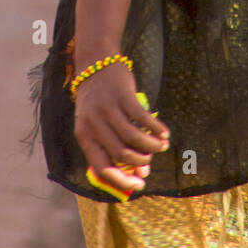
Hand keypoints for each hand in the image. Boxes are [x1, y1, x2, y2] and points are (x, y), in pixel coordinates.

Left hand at [74, 61, 170, 196]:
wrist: (96, 63)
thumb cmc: (98, 100)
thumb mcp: (96, 124)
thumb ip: (113, 146)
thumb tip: (141, 171)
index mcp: (83, 135)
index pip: (101, 168)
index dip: (122, 180)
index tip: (140, 185)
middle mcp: (93, 123)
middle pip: (121, 154)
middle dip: (140, 161)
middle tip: (150, 160)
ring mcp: (108, 109)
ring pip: (133, 138)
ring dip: (151, 146)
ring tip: (161, 146)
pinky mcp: (123, 96)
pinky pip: (143, 119)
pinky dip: (156, 128)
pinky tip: (164, 133)